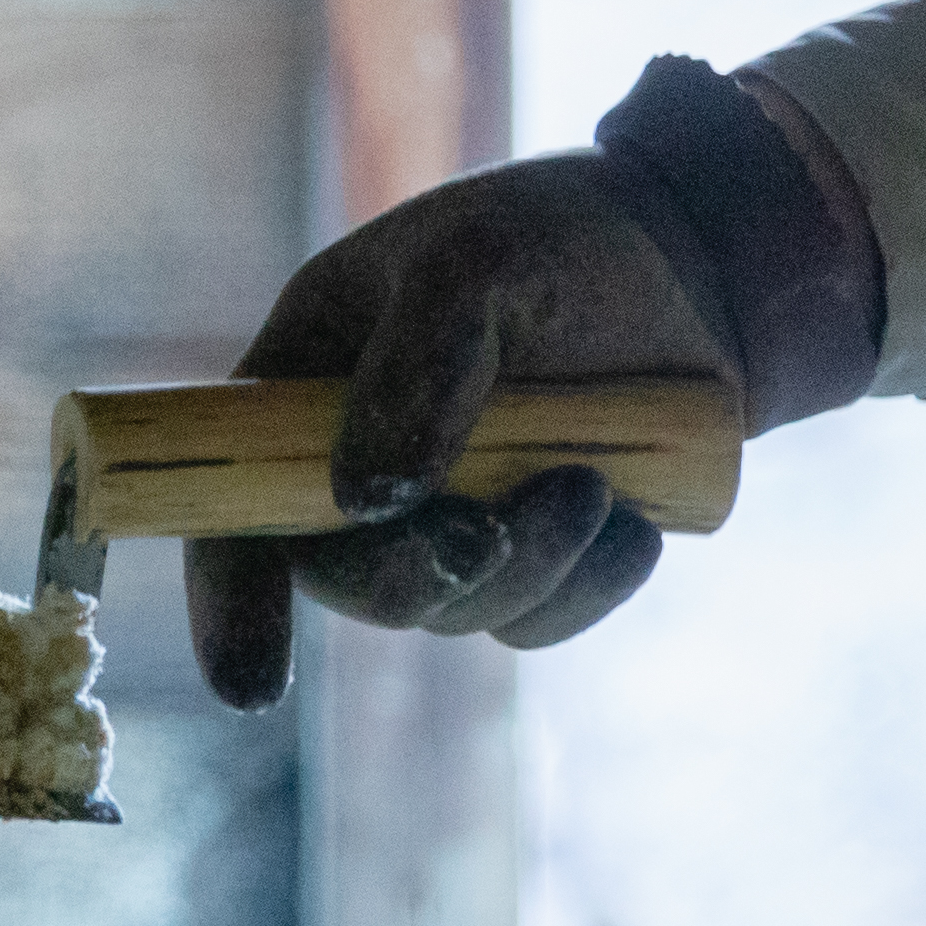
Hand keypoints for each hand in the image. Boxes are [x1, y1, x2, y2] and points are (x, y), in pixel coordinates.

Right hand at [181, 153, 730, 709]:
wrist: (695, 258)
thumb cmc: (558, 239)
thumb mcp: (476, 263)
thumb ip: (416, 363)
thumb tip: (363, 499)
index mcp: (301, 390)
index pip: (232, 510)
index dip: (230, 602)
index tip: (254, 686)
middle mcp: (356, 469)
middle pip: (348, 581)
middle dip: (417, 577)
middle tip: (490, 538)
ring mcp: (444, 518)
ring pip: (454, 608)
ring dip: (524, 569)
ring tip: (592, 486)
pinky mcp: (531, 555)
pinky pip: (538, 620)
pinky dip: (588, 588)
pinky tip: (636, 525)